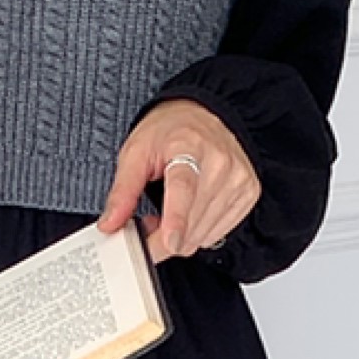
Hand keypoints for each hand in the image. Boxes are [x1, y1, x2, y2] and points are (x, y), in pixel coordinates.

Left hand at [98, 100, 259, 263]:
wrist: (205, 116)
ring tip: (171, 211)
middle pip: (191, 224)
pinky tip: (191, 213)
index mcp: (189, 146)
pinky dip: (198, 232)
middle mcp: (220, 163)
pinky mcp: (249, 194)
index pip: (184, 188)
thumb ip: (122, 192)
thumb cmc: (171, 132)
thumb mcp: (136, 152)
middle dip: (163, 236)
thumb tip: (110, 224)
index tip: (169, 242)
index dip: (176, 219)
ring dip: (181, 236)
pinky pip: (217, 234)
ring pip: (202, 236)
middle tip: (150, 219)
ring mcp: (239, 180)